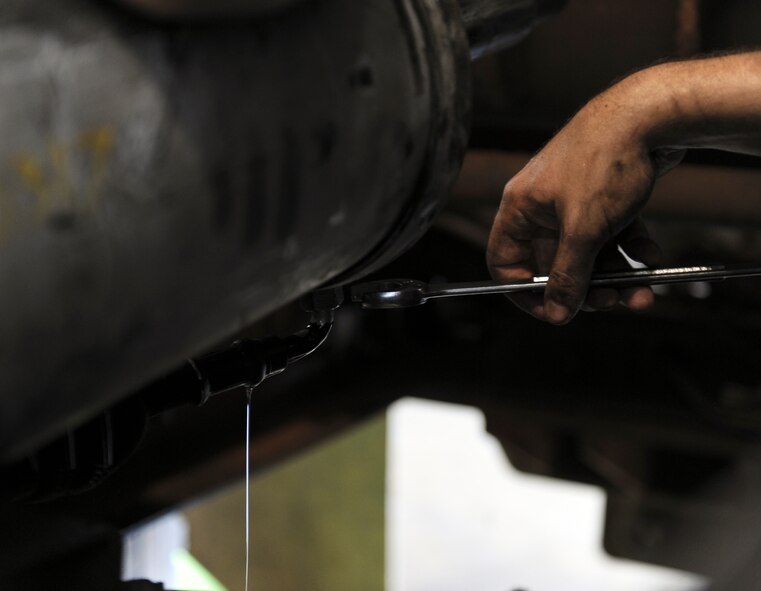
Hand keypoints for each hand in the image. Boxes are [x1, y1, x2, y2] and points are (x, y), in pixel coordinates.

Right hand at [486, 95, 663, 323]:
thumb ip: (569, 275)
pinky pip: (611, 235)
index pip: (505, 262)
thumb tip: (558, 312)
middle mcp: (543, 206)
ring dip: (614, 276)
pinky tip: (651, 259)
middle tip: (608, 302)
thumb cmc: (605, 159)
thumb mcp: (584, 229)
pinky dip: (631, 251)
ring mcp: (574, 200)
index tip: (555, 311)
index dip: (525, 291)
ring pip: (588, 253)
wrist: (653, 111)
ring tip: (641, 291)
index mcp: (521, 209)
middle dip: (584, 288)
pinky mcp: (603, 196)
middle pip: (553, 263)